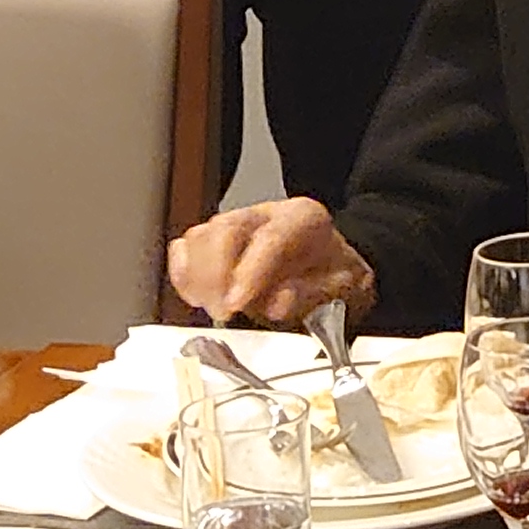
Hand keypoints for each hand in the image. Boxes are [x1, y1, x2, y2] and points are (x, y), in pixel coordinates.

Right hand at [169, 198, 376, 327]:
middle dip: (215, 275)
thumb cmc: (334, 279)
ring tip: (212, 307)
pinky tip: (197, 297)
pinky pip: (184, 250)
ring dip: (197, 278)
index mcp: (304, 219)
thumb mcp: (345, 288)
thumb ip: (313, 295)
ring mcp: (235, 225)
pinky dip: (183, 275)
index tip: (236, 304)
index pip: (271, 238)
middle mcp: (264, 215)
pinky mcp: (212, 242)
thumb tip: (277, 301)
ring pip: (200, 238)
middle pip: (226, 230)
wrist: (332, 269)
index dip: (250, 272)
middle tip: (222, 312)